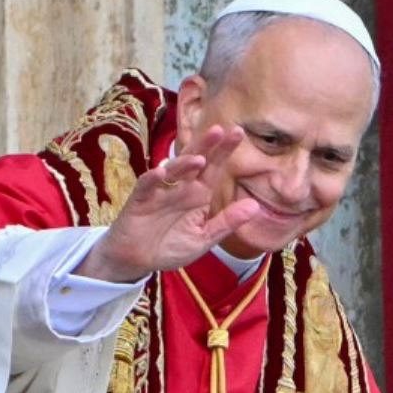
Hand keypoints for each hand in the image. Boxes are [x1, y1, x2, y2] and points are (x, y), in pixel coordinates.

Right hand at [74, 125, 261, 282]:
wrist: (137, 261)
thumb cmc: (170, 246)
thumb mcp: (203, 238)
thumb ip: (226, 222)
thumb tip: (255, 206)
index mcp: (199, 193)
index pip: (214, 166)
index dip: (224, 150)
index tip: (239, 132)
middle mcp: (181, 187)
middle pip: (194, 160)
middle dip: (206, 145)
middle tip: (220, 130)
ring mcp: (160, 191)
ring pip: (172, 170)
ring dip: (183, 163)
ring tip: (198, 159)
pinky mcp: (139, 201)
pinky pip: (146, 186)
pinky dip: (152, 179)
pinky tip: (161, 172)